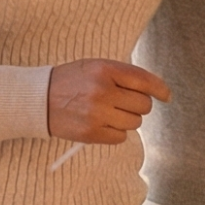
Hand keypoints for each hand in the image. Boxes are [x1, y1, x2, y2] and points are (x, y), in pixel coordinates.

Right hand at [46, 60, 170, 143]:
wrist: (38, 99)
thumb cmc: (72, 81)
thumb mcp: (96, 67)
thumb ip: (124, 75)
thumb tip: (157, 90)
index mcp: (105, 70)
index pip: (144, 80)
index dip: (160, 89)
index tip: (166, 96)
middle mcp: (102, 91)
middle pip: (143, 105)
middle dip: (137, 105)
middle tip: (122, 102)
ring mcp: (97, 114)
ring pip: (135, 123)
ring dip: (127, 119)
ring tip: (110, 112)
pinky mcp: (91, 133)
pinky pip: (121, 137)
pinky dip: (116, 132)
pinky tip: (102, 123)